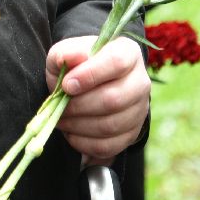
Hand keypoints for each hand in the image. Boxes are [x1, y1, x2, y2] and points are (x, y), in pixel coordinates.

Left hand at [46, 35, 149, 164]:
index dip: (90, 75)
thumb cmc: (78, 66)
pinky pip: (109, 146)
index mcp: (128, 53)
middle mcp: (140, 81)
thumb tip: (72, 58)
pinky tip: (71, 132)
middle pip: (114, 99)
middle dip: (79, 106)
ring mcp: (139, 110)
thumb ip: (65, 53)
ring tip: (62, 119)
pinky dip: (84, 143)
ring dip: (79, 125)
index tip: (67, 85)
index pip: (116, 62)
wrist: (90, 84)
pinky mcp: (131, 134)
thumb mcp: (66, 53)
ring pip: (111, 125)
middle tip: (59, 106)